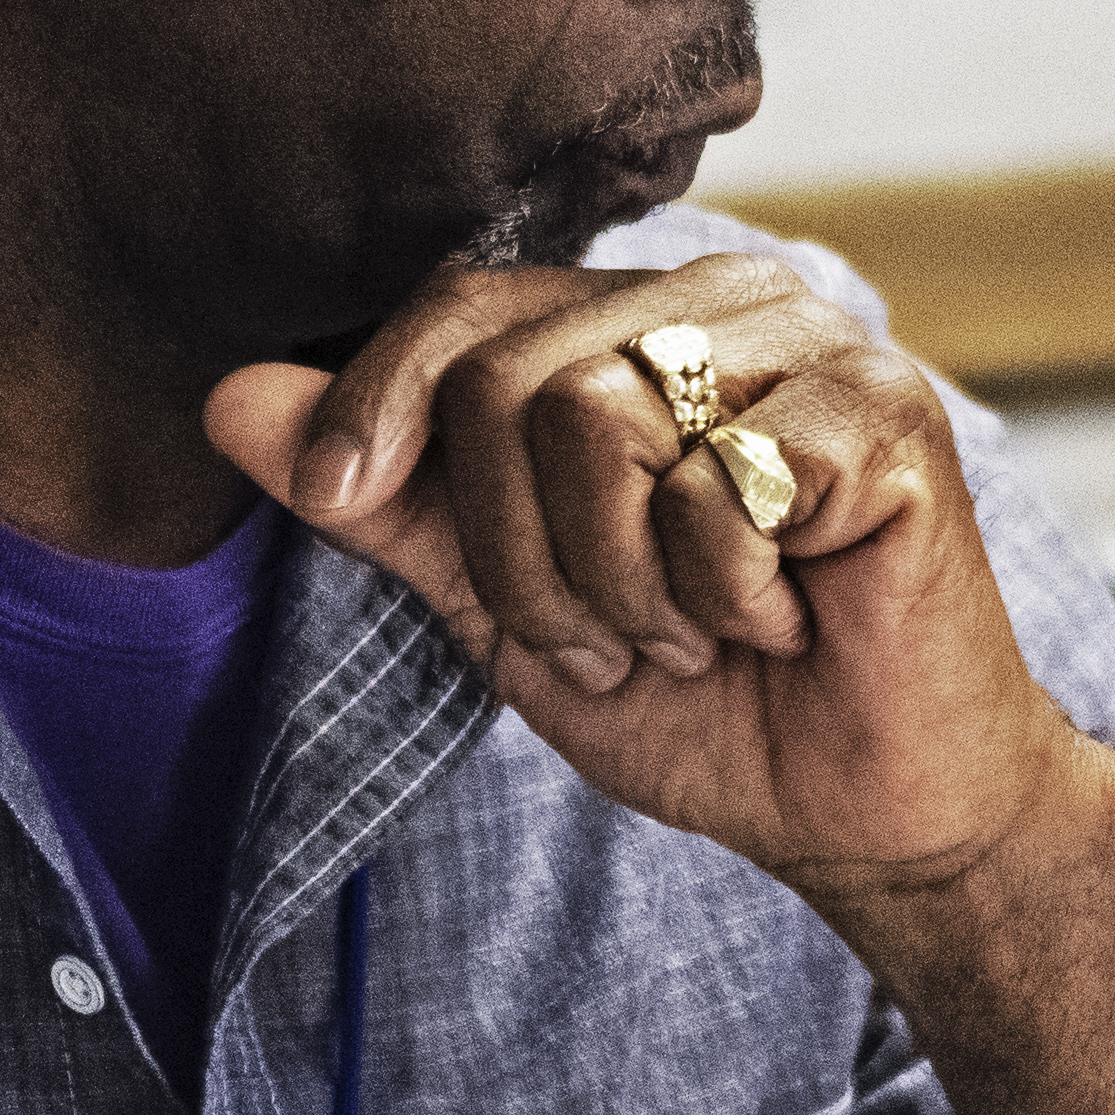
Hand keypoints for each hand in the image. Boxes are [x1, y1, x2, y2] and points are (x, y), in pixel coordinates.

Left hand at [204, 253, 1075, 897]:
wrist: (869, 812)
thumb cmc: (704, 701)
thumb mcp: (504, 607)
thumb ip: (384, 503)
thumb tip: (227, 398)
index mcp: (633, 325)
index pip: (460, 308)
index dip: (374, 398)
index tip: (337, 492)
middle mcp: (725, 302)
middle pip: (511, 377)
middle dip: (525, 557)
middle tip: (612, 638)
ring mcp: (817, 343)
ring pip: (599, 421)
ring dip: (623, 585)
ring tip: (698, 629)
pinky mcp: (886, 414)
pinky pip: (717, 486)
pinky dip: (724, 593)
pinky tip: (785, 620)